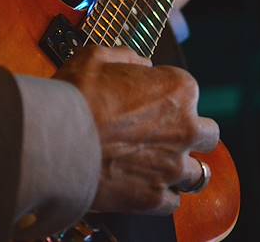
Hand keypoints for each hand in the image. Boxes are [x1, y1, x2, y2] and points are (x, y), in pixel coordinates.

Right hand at [53, 45, 219, 214]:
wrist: (53, 140)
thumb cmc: (73, 96)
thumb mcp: (96, 57)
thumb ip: (127, 57)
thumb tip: (141, 65)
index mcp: (178, 90)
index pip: (189, 92)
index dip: (167, 97)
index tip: (149, 102)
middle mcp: (184, 128)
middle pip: (207, 135)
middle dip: (189, 134)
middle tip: (164, 136)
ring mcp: (171, 166)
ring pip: (197, 173)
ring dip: (180, 169)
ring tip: (155, 167)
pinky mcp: (154, 197)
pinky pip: (172, 203)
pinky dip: (160, 197)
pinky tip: (142, 188)